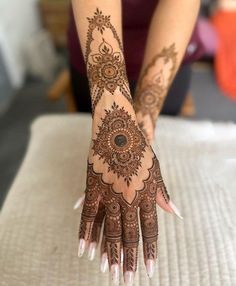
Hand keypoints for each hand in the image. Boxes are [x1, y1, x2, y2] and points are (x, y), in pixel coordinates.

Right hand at [75, 101, 181, 284]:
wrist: (119, 128)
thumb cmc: (141, 150)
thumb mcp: (156, 170)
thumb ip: (163, 194)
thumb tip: (176, 214)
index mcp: (146, 194)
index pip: (149, 230)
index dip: (150, 251)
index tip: (149, 270)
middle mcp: (128, 197)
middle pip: (128, 234)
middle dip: (129, 259)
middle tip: (127, 279)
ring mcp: (109, 193)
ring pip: (108, 229)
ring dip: (108, 252)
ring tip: (108, 271)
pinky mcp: (93, 187)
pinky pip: (88, 215)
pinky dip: (85, 234)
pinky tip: (84, 250)